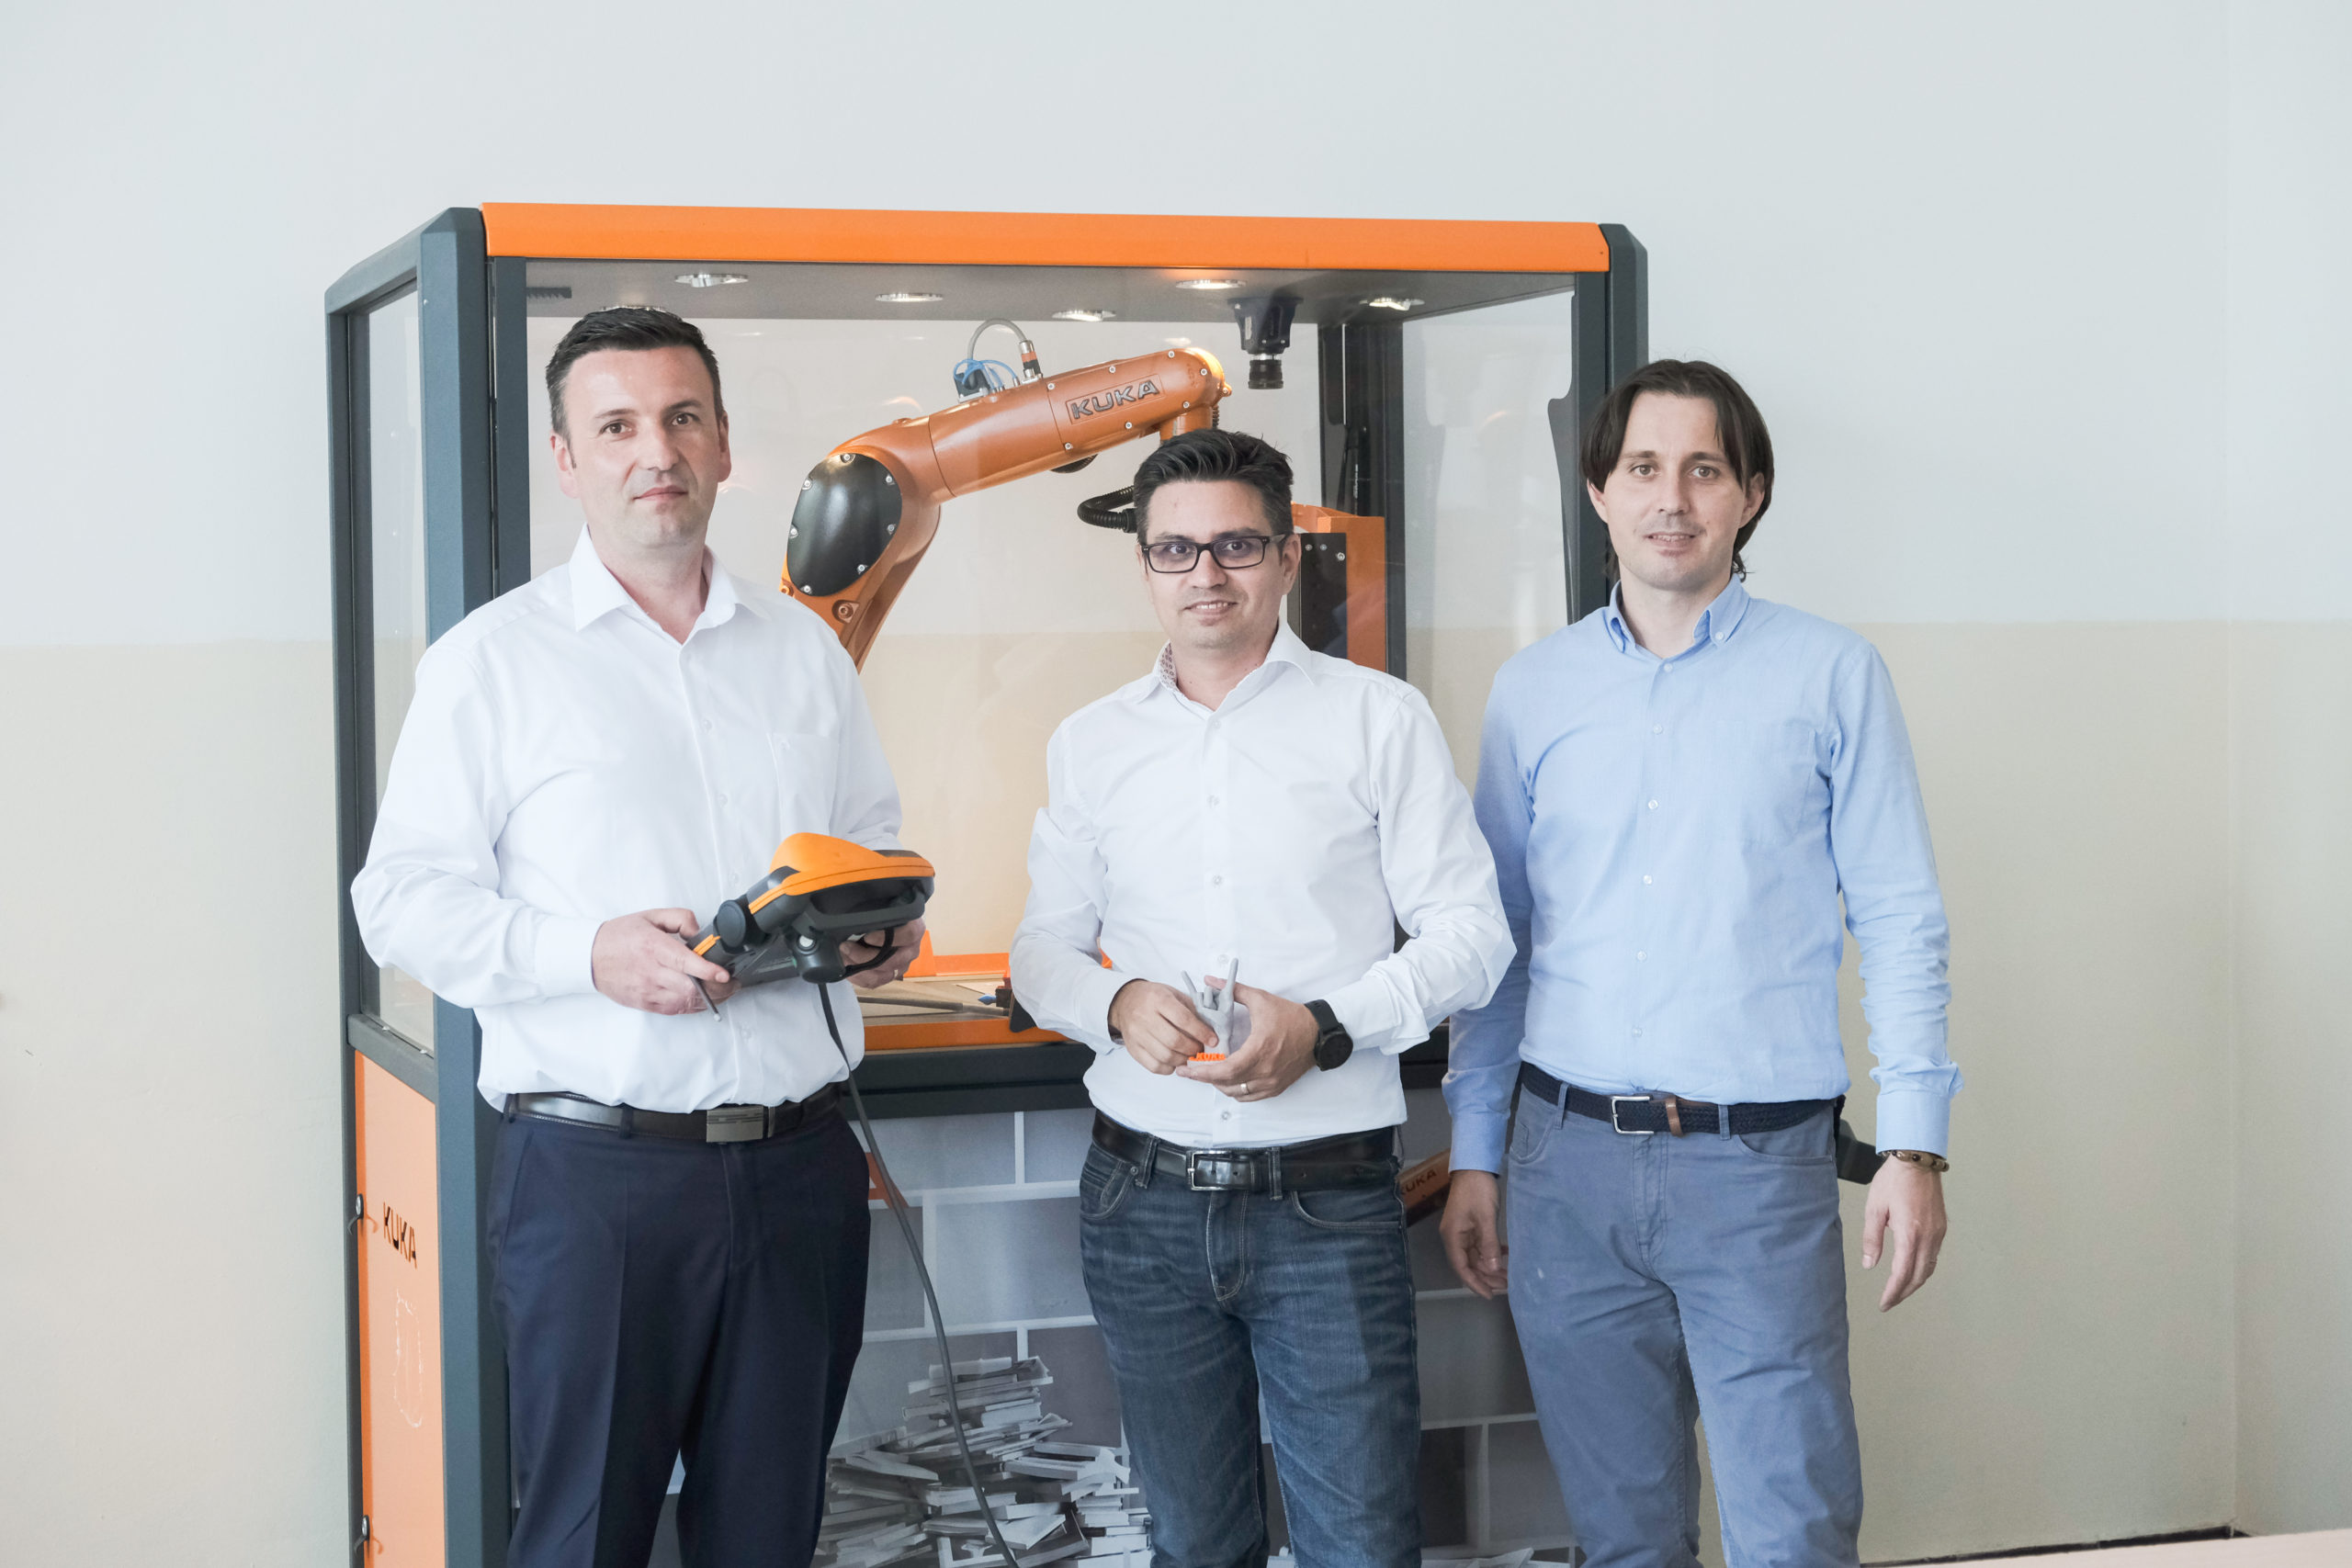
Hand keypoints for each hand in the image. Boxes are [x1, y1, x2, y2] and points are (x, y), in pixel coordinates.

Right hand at [592, 909, 737, 1014]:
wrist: (590, 957)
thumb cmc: (619, 937)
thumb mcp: (651, 915)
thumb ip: (680, 918)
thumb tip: (699, 932)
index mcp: (653, 948)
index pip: (685, 963)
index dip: (707, 970)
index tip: (724, 973)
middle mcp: (651, 972)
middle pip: (691, 988)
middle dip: (718, 988)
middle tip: (732, 982)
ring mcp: (648, 991)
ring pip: (686, 1002)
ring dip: (710, 999)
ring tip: (725, 990)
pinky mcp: (646, 1003)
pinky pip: (675, 1010)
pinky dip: (693, 1006)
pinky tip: (705, 998)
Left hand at [840, 916, 923, 989]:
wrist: (880, 923)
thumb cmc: (880, 912)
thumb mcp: (880, 906)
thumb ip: (875, 909)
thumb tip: (858, 909)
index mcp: (914, 928)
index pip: (909, 935)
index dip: (887, 938)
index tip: (867, 937)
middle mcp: (911, 949)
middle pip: (894, 960)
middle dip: (865, 956)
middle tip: (845, 946)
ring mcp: (902, 964)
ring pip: (884, 975)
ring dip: (859, 968)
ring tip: (843, 956)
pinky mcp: (890, 974)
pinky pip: (875, 982)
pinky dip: (858, 976)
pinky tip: (847, 966)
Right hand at [1106, 980, 1215, 1073]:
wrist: (1125, 1002)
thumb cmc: (1154, 998)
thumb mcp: (1174, 995)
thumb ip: (1191, 1010)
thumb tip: (1210, 1031)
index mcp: (1158, 999)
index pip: (1183, 1019)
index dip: (1201, 1032)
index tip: (1213, 1040)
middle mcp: (1144, 1017)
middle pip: (1174, 1041)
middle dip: (1193, 1049)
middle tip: (1201, 1050)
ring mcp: (1136, 1035)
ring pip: (1165, 1056)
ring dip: (1183, 1060)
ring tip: (1190, 1056)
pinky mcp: (1133, 1049)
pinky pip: (1154, 1066)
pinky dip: (1169, 1068)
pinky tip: (1175, 1061)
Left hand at [1176, 982, 1317, 1101]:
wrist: (1318, 1033)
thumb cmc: (1290, 1016)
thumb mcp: (1261, 1000)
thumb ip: (1233, 991)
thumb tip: (1210, 981)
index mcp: (1259, 1050)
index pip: (1225, 1070)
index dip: (1203, 1073)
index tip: (1186, 1069)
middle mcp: (1265, 1071)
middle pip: (1226, 1084)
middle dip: (1204, 1079)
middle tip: (1188, 1071)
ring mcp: (1271, 1082)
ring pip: (1236, 1093)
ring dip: (1219, 1085)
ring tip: (1206, 1073)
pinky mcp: (1276, 1087)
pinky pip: (1249, 1096)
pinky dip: (1235, 1091)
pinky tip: (1226, 1081)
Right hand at [1442, 1169, 1508, 1297]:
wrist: (1474, 1167)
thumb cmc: (1478, 1191)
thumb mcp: (1485, 1218)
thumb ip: (1489, 1244)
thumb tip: (1493, 1268)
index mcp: (1453, 1237)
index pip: (1462, 1268)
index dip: (1475, 1284)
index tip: (1490, 1295)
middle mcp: (1455, 1237)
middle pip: (1469, 1265)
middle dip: (1486, 1277)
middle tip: (1506, 1286)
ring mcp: (1462, 1232)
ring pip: (1476, 1256)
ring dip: (1490, 1266)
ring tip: (1508, 1274)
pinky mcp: (1470, 1226)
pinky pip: (1479, 1246)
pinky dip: (1491, 1252)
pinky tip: (1505, 1254)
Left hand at [1860, 1156, 1947, 1310]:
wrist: (1917, 1160)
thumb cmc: (1894, 1180)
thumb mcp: (1875, 1208)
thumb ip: (1872, 1238)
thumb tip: (1870, 1264)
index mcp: (1910, 1233)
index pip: (1902, 1273)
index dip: (1893, 1292)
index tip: (1884, 1303)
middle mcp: (1928, 1237)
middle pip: (1918, 1276)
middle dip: (1904, 1292)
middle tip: (1890, 1302)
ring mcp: (1938, 1232)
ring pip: (1929, 1268)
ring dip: (1915, 1282)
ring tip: (1900, 1290)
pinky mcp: (1941, 1227)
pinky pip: (1934, 1255)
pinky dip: (1924, 1268)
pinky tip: (1913, 1269)